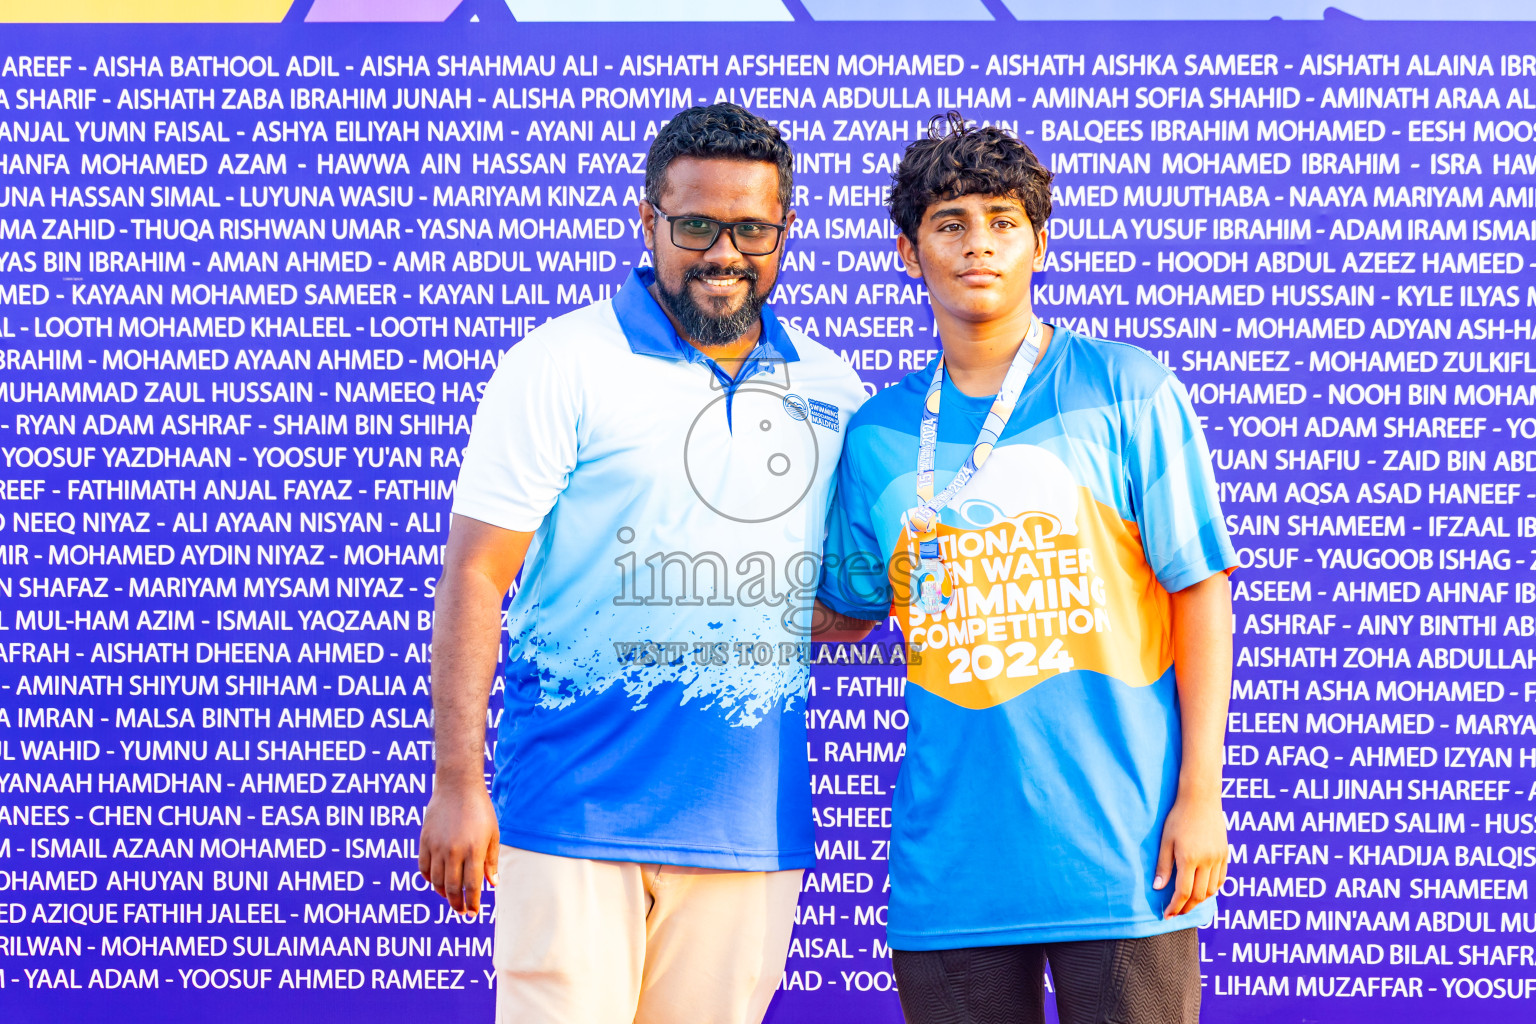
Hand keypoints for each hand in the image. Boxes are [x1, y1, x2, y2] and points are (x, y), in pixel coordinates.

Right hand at [418, 781, 499, 914]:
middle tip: (462, 912)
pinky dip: (430, 879)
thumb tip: (492, 884)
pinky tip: (437, 882)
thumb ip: (490, 861)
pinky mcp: (424, 841)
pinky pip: (424, 868)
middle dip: (457, 904)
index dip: (472, 903)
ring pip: (436, 881)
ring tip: (451, 897)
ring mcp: (437, 847)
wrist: (457, 787)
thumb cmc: (480, 810)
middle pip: (452, 888)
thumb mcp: (492, 834)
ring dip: (443, 894)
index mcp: (473, 850)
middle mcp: (453, 851)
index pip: (472, 886)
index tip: (473, 913)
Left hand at [1153, 789, 1226, 918]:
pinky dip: (1212, 889)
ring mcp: (1219, 858)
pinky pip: (1221, 879)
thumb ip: (1163, 866)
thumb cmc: (1178, 818)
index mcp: (1190, 858)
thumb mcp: (1166, 841)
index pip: (1184, 892)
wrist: (1201, 799)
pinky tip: (1202, 890)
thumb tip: (1158, 888)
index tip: (1167, 915)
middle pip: (1199, 895)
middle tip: (1176, 913)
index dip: (1175, 906)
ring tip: (1187, 903)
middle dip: (1187, 908)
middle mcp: (1207, 861)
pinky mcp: (1225, 855)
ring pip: (1212, 890)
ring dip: (1199, 900)